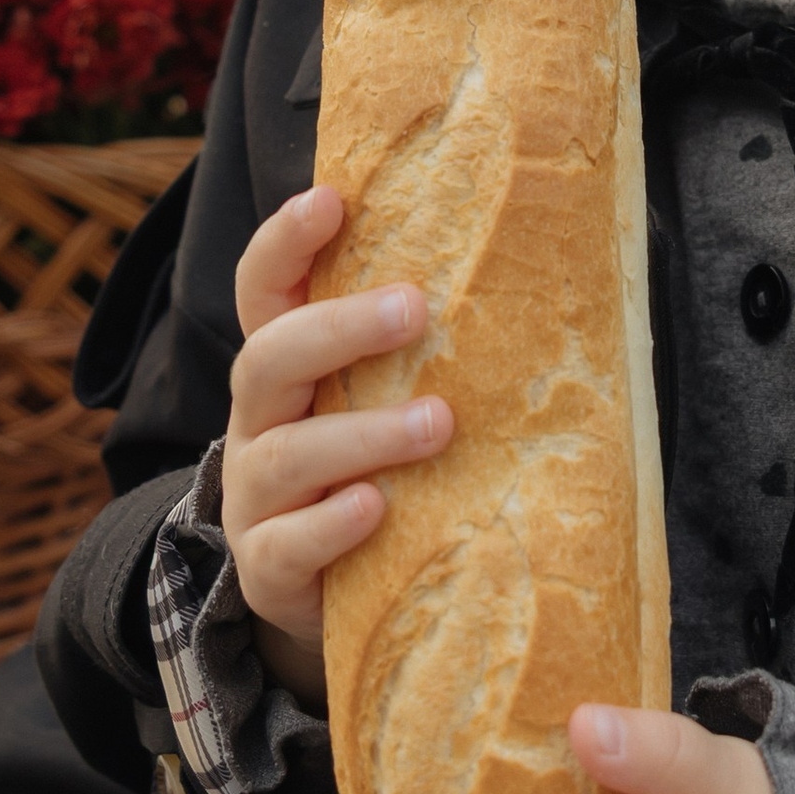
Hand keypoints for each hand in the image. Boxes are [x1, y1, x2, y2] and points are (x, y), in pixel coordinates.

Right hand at [224, 185, 451, 702]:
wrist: (333, 595)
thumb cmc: (379, 467)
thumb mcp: (384, 400)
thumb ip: (421, 350)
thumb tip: (538, 271)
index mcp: (288, 369)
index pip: (264, 290)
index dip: (286, 242)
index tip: (330, 198)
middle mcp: (259, 423)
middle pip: (267, 358)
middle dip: (337, 330)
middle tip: (414, 308)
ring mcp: (256, 499)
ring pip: (283, 454)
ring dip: (362, 434)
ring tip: (437, 424)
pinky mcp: (268, 571)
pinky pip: (285, 546)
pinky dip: (330, 525)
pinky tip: (375, 507)